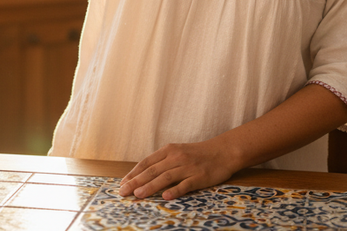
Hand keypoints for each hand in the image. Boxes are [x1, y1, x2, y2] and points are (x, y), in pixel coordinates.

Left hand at [118, 139, 239, 200]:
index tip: (122, 183)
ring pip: (165, 177)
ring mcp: (188, 167)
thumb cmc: (198, 153)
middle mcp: (176, 157)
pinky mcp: (199, 177)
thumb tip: (143, 174)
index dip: (133, 173)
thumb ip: (163, 161)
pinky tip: (165, 197)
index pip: (147, 162)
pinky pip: (185, 184)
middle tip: (123, 192)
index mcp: (169, 150)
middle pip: (153, 170)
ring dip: (150, 186)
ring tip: (138, 194)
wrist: (223, 151)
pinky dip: (175, 190)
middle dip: (136, 181)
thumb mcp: (178, 152)